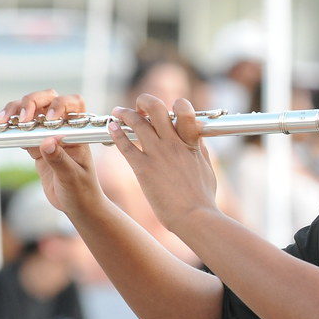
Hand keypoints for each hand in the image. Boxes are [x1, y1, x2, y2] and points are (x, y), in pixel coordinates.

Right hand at [0, 90, 105, 214]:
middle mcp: (63, 129)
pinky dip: (8, 127)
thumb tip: (47, 142)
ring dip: (15, 111)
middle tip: (22, 118)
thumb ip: (60, 160)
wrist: (77, 205)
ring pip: (31, 111)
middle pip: (48, 99)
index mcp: (78, 132)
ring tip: (2, 122)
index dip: (60, 105)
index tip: (49, 120)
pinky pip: (20, 130)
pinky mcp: (35, 145)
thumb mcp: (72, 178)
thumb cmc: (82, 191)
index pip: (74, 104)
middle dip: (32, 102)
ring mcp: (47, 135)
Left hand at [106, 94, 218, 231]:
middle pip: (156, 108)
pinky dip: (117, 134)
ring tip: (117, 112)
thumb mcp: (207, 169)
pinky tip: (111, 128)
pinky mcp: (143, 168)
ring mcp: (158, 154)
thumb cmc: (203, 198)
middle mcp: (173, 143)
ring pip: (137, 122)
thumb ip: (200, 151)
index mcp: (191, 142)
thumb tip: (197, 140)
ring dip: (125, 114)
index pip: (183, 110)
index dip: (175, 105)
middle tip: (138, 106)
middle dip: (144, 102)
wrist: (194, 216)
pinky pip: (125, 145)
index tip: (167, 111)